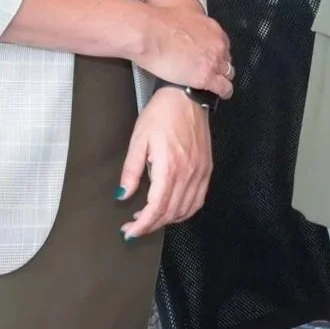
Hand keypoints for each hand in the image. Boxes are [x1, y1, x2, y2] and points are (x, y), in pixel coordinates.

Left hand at [117, 88, 212, 237]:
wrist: (188, 96)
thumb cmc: (162, 113)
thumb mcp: (138, 139)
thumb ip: (131, 170)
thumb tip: (123, 194)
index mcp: (169, 167)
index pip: (156, 208)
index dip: (142, 225)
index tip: (130, 232)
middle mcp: (188, 174)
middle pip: (170, 213)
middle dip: (150, 225)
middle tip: (133, 228)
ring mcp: (200, 173)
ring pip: (185, 210)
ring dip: (166, 220)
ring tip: (149, 219)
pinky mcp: (206, 170)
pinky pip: (198, 200)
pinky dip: (184, 211)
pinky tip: (172, 210)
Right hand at [140, 6, 232, 99]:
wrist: (148, 33)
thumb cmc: (157, 23)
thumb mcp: (182, 12)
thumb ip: (191, 21)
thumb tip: (187, 25)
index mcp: (211, 28)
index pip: (222, 44)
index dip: (216, 53)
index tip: (210, 57)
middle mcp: (216, 44)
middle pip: (226, 59)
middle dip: (219, 65)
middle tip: (209, 70)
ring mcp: (213, 61)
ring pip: (228, 73)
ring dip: (221, 78)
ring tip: (215, 85)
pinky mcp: (205, 78)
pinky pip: (223, 88)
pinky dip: (223, 92)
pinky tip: (220, 95)